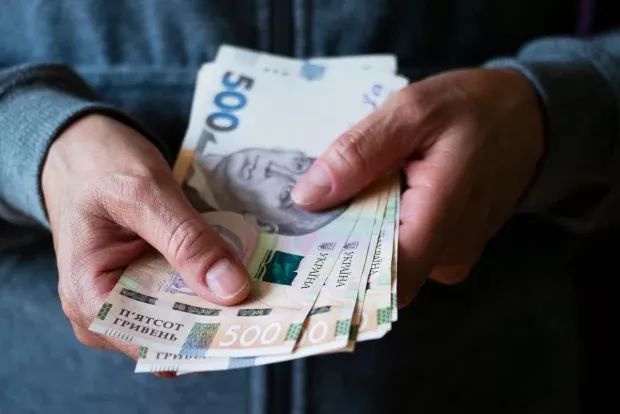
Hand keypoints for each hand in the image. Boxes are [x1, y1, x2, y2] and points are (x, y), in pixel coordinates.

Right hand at [42, 115, 250, 359]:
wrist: (83, 146)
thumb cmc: (99, 165)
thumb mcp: (144, 194)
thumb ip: (186, 242)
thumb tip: (232, 291)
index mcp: (90, 300)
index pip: (157, 344)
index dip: (207, 339)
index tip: (256, 323)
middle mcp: (106, 313)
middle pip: (175, 335)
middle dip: (222, 320)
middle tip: (276, 302)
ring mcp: (127, 300)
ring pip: (185, 316)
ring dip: (222, 302)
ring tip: (268, 287)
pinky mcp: (146, 283)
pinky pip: (184, 294)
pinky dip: (211, 284)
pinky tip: (242, 271)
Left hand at [291, 68, 543, 306]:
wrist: (527, 117)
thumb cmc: (472, 108)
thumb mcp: (411, 111)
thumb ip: (359, 153)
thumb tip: (307, 197)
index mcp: (440, 218)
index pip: (385, 281)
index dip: (338, 277)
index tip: (299, 257)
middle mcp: (449, 251)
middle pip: (380, 274)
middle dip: (339, 251)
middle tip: (305, 218)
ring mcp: (453, 254)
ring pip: (390, 263)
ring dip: (360, 237)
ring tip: (338, 200)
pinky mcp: (451, 249)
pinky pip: (406, 251)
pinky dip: (381, 230)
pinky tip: (370, 200)